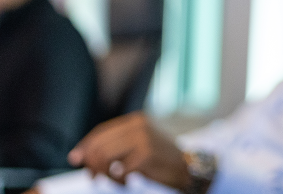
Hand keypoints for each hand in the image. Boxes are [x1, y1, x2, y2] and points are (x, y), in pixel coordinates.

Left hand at [68, 112, 192, 190]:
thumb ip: (113, 146)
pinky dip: (119, 180)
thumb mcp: (137, 144)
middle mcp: (139, 126)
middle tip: (95, 177)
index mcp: (135, 120)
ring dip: (105, 174)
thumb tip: (77, 156)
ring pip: (105, 157)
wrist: (186, 166)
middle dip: (92, 164)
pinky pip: (120, 170)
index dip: (85, 146)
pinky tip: (128, 182)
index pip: (101, 132)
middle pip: (100, 146)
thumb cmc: (158, 158)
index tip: (75, 159)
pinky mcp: (147, 155)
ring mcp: (144, 139)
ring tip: (115, 180)